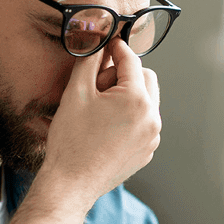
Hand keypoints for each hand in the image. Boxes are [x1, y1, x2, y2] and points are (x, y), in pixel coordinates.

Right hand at [40, 37, 160, 205]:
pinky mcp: (147, 152)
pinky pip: (144, 124)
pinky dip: (130, 118)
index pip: (131, 61)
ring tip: (101, 108)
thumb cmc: (71, 140)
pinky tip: (106, 127)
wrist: (71, 183)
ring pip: (147, 102)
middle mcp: (151, 118)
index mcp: (137, 100)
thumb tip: (98, 41)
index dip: (117, 48)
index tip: (108, 43)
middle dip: (126, 75)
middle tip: (99, 84)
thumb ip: (90, 61)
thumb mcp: (76, 92)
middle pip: (146, 79)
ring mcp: (152, 137)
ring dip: (129, 96)